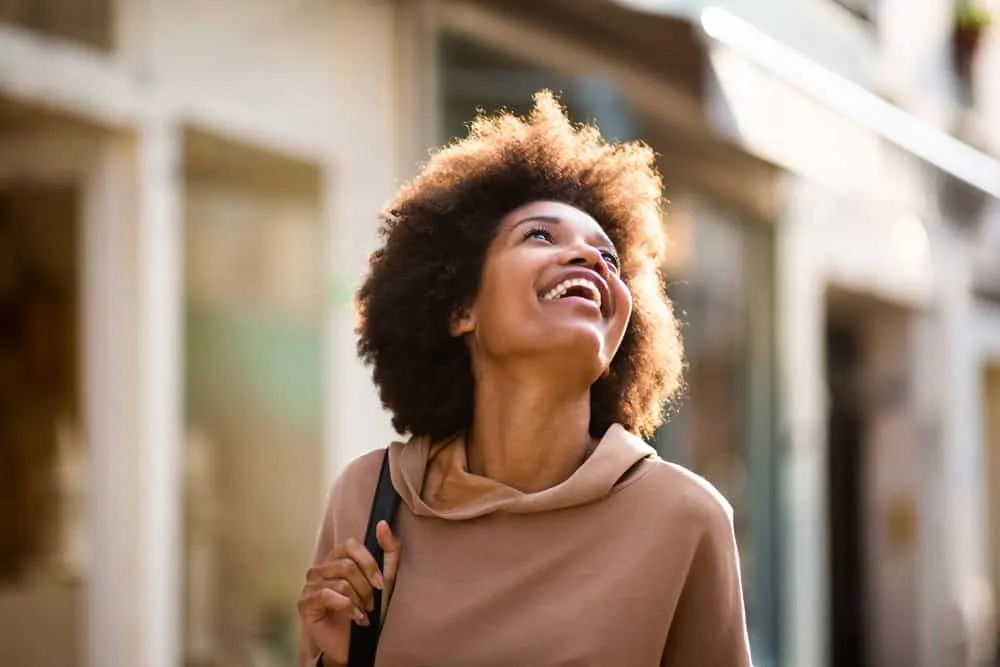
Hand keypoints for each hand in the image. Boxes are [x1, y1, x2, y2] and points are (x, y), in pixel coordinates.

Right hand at [298, 521, 401, 664]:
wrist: (358, 644)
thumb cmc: (369, 610)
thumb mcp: (386, 579)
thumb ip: (389, 551)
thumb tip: (383, 524)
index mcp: (337, 559)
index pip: (350, 545)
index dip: (368, 563)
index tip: (380, 583)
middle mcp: (320, 569)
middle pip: (346, 564)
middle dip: (365, 586)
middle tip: (372, 602)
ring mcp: (310, 585)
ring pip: (340, 582)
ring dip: (359, 599)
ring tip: (364, 611)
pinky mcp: (305, 603)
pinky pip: (327, 595)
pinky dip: (348, 608)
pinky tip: (356, 618)